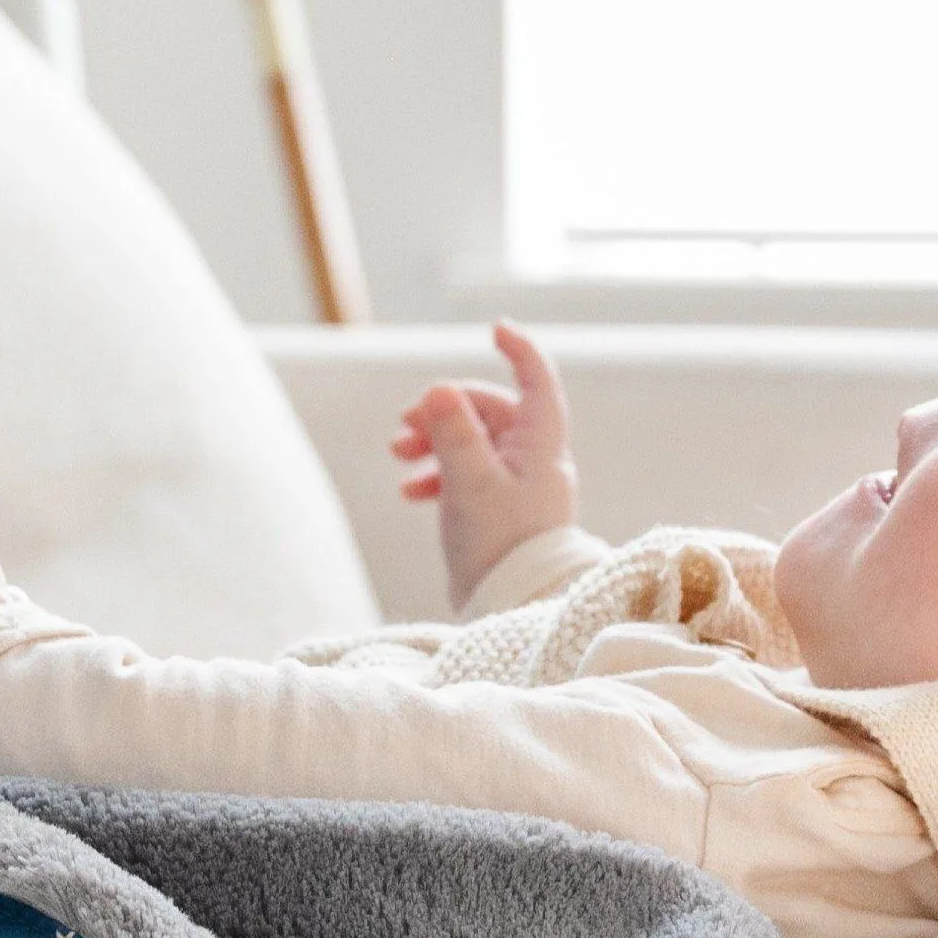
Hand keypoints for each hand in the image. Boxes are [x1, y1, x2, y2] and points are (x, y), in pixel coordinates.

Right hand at [390, 321, 578, 609]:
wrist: (513, 608)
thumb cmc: (500, 546)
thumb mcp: (470, 483)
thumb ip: (453, 434)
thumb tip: (438, 389)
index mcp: (539, 445)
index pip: (536, 381)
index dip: (519, 351)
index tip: (495, 329)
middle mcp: (534, 461)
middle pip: (489, 411)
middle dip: (444, 411)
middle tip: (403, 429)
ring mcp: (517, 487)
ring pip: (473, 443)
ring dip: (434, 442)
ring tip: (398, 457)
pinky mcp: (498, 512)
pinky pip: (466, 475)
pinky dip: (438, 474)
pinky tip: (410, 492)